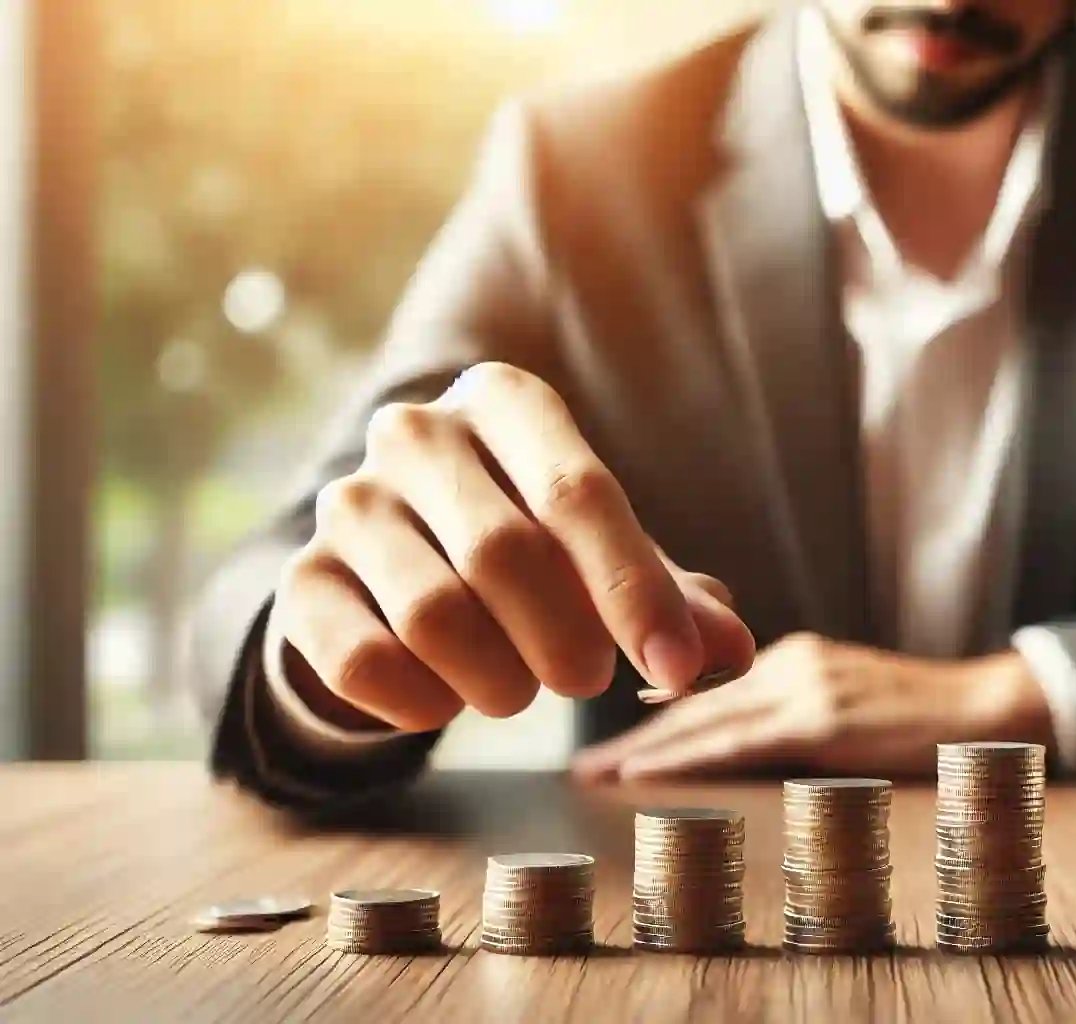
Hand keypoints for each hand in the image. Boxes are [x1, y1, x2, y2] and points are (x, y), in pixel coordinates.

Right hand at [269, 362, 755, 732]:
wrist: (399, 576)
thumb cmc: (535, 556)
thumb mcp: (612, 564)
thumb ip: (677, 604)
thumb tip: (728, 654)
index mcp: (506, 401)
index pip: (577, 491)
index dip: (634, 589)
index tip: (678, 667)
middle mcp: (416, 434)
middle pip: (505, 552)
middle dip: (567, 640)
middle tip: (588, 678)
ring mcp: (348, 502)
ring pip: (434, 614)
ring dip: (498, 679)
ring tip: (519, 690)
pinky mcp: (302, 579)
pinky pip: (364, 660)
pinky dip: (422, 703)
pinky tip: (446, 702)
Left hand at [569, 634, 1053, 780]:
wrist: (986, 708)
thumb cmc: (922, 715)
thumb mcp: (848, 698)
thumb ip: (793, 711)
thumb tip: (730, 740)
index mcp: (794, 654)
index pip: (707, 683)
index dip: (655, 711)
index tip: (614, 736)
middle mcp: (791, 659)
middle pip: (693, 698)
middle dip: (637, 732)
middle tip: (584, 761)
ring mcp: (804, 686)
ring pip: (705, 719)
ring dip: (647, 749)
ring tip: (599, 773)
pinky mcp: (821, 718)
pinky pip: (737, 741)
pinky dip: (686, 757)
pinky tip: (648, 772)